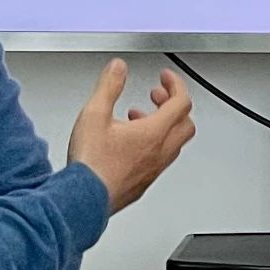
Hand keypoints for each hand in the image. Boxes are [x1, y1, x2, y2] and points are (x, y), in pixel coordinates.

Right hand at [67, 59, 194, 213]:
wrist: (84, 201)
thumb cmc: (92, 164)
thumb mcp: (95, 114)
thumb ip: (109, 86)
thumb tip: (119, 68)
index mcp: (153, 133)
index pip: (181, 103)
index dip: (176, 85)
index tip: (165, 78)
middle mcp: (159, 153)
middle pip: (185, 124)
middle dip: (174, 104)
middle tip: (158, 95)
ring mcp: (153, 170)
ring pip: (174, 143)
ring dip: (164, 124)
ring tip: (140, 116)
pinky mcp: (143, 183)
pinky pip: (160, 159)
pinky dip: (154, 143)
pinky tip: (130, 142)